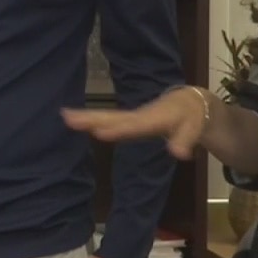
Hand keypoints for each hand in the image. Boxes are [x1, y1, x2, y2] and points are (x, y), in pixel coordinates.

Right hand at [61, 87, 208, 159]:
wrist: (189, 103)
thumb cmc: (192, 118)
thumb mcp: (193, 130)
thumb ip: (185, 141)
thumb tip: (178, 154)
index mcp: (153, 119)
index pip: (135, 126)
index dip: (120, 129)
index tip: (100, 133)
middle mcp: (138, 116)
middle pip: (113, 117)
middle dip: (92, 118)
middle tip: (67, 117)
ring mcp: (131, 117)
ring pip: (107, 117)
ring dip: (86, 117)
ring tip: (65, 116)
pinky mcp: (128, 119)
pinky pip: (107, 119)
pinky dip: (90, 118)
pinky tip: (73, 119)